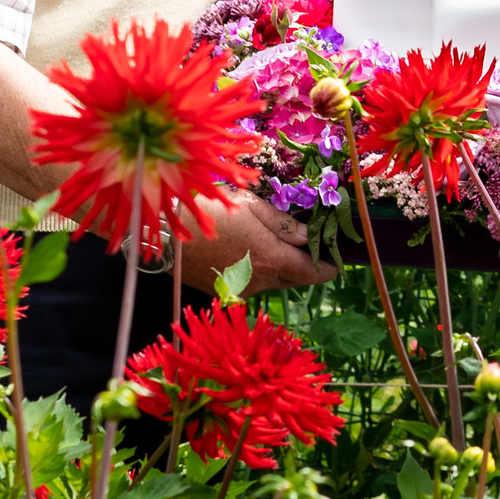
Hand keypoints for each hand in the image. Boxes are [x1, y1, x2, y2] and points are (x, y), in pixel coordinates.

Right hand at [180, 198, 336, 294]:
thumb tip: (308, 235)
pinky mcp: (223, 292)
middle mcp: (260, 281)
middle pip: (293, 280)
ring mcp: (241, 290)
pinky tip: (244, 252)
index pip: (312, 272)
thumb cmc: (209, 210)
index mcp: (272, 259)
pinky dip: (255, 272)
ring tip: (270, 245)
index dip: (327, 269)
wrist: (163, 235)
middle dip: (304, 267)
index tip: (336, 262)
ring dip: (278, 268)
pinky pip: (250, 284)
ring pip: (271, 282)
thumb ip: (283, 224)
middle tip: (308, 249)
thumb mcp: (250, 206)